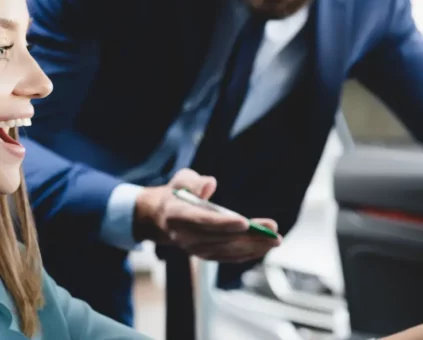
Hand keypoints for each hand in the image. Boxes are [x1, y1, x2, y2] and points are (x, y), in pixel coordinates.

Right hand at [133, 168, 281, 262]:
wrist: (163, 218)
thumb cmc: (177, 193)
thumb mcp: (181, 179)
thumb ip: (193, 181)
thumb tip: (210, 185)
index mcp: (177, 215)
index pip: (201, 221)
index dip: (222, 223)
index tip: (245, 222)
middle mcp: (185, 237)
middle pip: (219, 239)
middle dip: (248, 236)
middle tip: (272, 231)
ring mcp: (195, 249)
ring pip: (227, 250)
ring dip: (253, 246)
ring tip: (275, 240)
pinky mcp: (205, 254)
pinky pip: (228, 257)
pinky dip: (247, 254)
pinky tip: (264, 248)